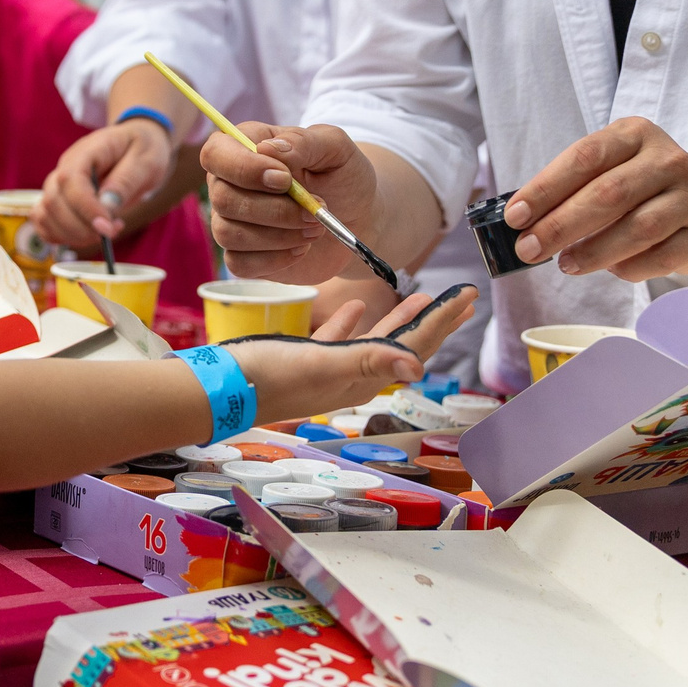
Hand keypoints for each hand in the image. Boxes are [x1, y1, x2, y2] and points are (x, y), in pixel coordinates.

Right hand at [40, 118, 175, 245]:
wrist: (137, 146)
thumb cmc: (143, 149)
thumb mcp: (146, 160)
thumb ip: (126, 181)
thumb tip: (107, 207)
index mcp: (87, 151)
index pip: (70, 179)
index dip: (85, 208)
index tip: (106, 228)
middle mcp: (65, 166)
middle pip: (53, 201)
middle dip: (79, 228)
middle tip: (110, 233)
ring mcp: (58, 183)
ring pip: (45, 215)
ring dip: (71, 235)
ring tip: (106, 232)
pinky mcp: (59, 200)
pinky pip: (44, 223)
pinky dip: (61, 237)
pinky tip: (88, 235)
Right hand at [202, 122, 378, 281]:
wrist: (358, 219)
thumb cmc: (342, 177)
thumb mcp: (335, 148)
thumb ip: (304, 141)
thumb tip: (268, 149)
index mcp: (244, 146)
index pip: (216, 153)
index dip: (244, 168)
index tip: (285, 179)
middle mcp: (228, 183)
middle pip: (223, 198)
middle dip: (275, 209)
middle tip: (314, 210)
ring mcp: (232, 221)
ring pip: (228, 233)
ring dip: (279, 235)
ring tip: (314, 228)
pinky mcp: (242, 256)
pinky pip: (240, 264)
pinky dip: (277, 258)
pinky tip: (301, 247)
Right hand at [228, 286, 476, 420]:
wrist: (220, 391)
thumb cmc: (269, 376)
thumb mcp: (322, 365)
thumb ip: (369, 360)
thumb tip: (420, 365)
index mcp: (362, 376)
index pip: (414, 345)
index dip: (442, 320)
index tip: (467, 295)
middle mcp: (352, 377)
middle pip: (405, 345)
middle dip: (435, 321)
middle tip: (463, 299)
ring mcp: (328, 370)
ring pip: (376, 341)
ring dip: (401, 320)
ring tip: (422, 298)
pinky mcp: (304, 360)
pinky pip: (338, 339)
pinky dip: (353, 321)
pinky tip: (356, 305)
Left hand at [499, 117, 687, 281]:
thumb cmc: (643, 183)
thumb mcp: (612, 166)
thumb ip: (572, 185)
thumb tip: (524, 220)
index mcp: (635, 135)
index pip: (584, 157)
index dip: (546, 188)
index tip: (515, 215)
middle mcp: (666, 161)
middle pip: (608, 194)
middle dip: (560, 225)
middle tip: (529, 248)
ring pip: (637, 228)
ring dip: (593, 251)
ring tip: (565, 264)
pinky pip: (661, 257)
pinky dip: (629, 267)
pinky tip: (609, 269)